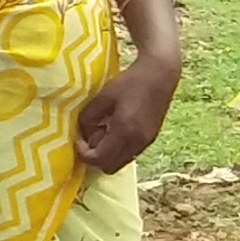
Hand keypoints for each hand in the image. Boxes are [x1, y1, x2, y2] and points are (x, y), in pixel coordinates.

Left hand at [76, 48, 183, 175]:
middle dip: (95, 157)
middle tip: (90, 137)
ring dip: (108, 153)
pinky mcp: (151, 138)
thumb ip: (88, 118)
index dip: (83, 153)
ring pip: (120, 162)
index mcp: (124, 132)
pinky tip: (116, 129)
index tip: (78, 138)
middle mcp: (136, 143)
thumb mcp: (103, 97)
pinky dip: (119, 148)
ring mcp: (146, 142)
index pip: (98, 158)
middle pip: (109, 167)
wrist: (160, 74)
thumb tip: (84, 133)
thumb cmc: (130, 82)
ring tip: (104, 131)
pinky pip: (130, 154)